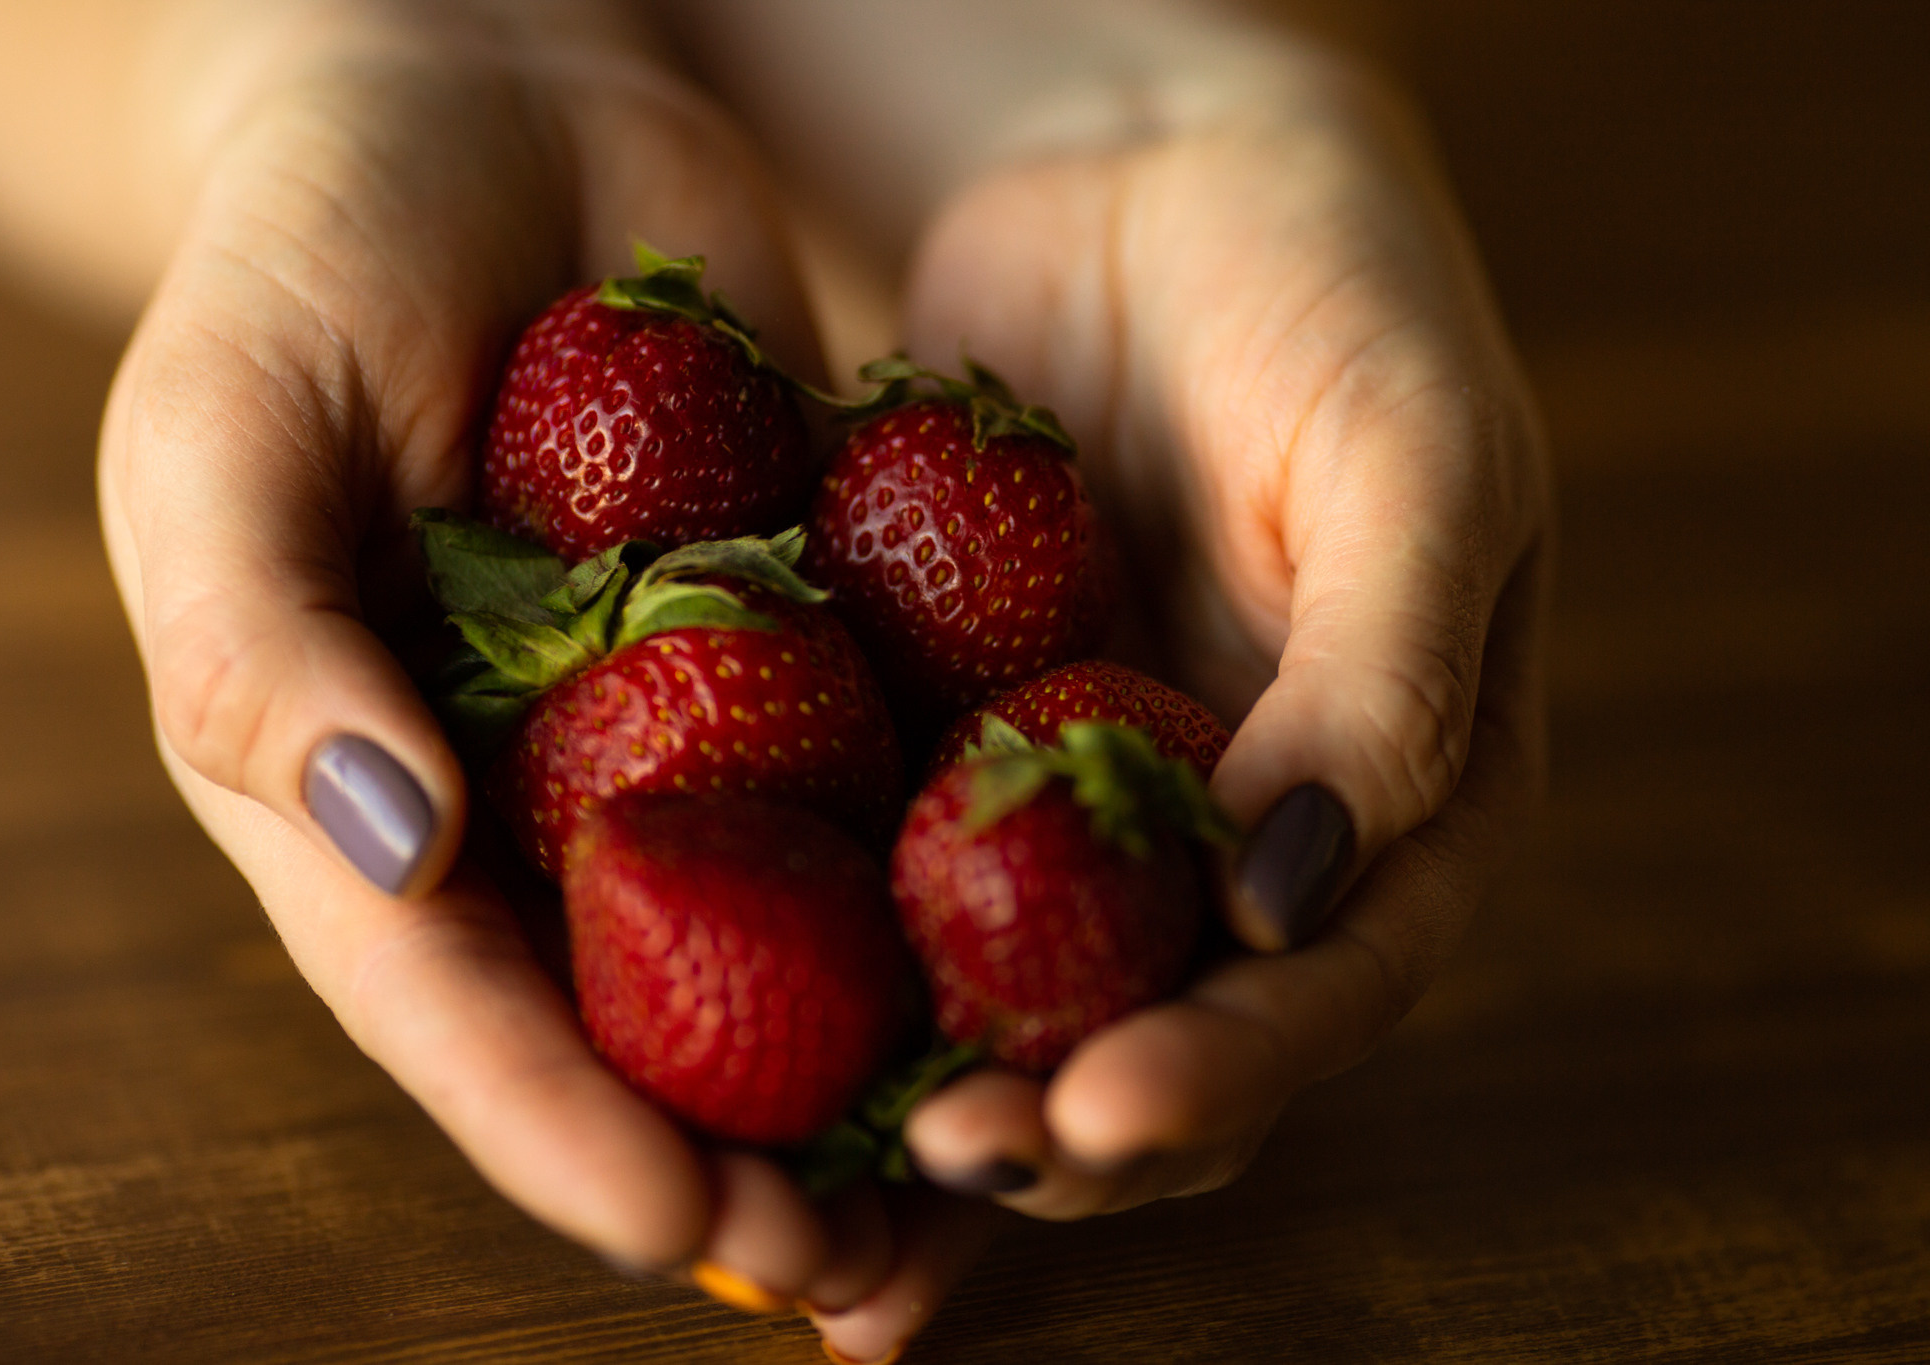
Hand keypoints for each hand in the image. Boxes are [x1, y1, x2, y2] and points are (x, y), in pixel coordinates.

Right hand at [94, 0, 923, 1321]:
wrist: (488, 83)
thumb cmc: (311, 246)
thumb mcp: (228, 428)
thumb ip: (258, 647)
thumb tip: (390, 848)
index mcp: (367, 785)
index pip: (453, 998)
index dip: (556, 1126)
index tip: (683, 1227)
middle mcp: (528, 789)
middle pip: (628, 1012)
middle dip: (734, 1148)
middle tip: (853, 1267)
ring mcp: (673, 719)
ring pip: (775, 928)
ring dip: (866, 1058)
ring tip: (981, 1165)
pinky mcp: (802, 630)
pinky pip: (878, 763)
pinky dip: (946, 865)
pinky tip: (1052, 946)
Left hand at [811, 43, 1549, 1364]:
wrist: (1132, 155)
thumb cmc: (1326, 278)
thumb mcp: (1414, 451)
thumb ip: (1389, 679)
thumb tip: (1294, 902)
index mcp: (1400, 796)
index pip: (1334, 982)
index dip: (1226, 1068)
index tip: (1098, 1115)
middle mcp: (1244, 836)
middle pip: (1166, 1036)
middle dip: (1063, 1125)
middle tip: (942, 1167)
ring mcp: (1088, 806)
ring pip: (1020, 1004)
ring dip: (933, 1106)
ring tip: (827, 1199)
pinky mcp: (950, 750)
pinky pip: (892, 888)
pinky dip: (823, 988)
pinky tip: (732, 1074)